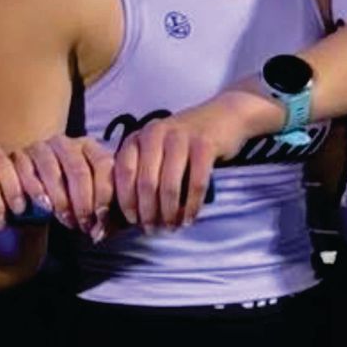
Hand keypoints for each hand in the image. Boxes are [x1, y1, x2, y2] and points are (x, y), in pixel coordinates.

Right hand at [13, 134, 115, 237]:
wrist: (38, 195)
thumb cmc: (72, 200)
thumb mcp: (93, 204)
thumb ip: (104, 215)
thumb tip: (99, 232)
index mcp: (90, 148)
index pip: (103, 163)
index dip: (104, 193)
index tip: (101, 218)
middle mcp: (66, 144)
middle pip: (78, 169)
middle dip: (82, 201)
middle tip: (83, 225)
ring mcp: (41, 148)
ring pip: (51, 168)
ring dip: (60, 199)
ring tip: (65, 219)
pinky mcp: (19, 157)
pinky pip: (25, 170)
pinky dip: (33, 191)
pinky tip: (40, 208)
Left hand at [113, 92, 251, 227]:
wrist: (222, 117)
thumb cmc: (182, 144)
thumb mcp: (155, 151)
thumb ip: (138, 175)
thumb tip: (125, 217)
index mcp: (138, 137)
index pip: (123, 172)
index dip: (126, 200)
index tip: (133, 221)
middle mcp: (155, 133)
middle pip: (146, 183)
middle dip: (148, 212)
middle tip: (153, 230)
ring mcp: (180, 137)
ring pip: (169, 185)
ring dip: (169, 213)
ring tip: (171, 227)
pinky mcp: (205, 144)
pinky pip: (196, 183)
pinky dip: (192, 206)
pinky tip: (189, 218)